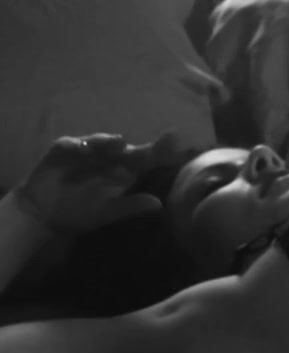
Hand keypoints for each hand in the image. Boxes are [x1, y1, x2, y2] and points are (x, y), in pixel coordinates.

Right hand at [14, 133, 188, 235]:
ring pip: (102, 142)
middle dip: (146, 144)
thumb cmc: (80, 213)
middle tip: (168, 138)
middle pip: (130, 148)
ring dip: (109, 142)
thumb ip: (130, 206)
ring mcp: (87, 151)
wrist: (44, 214)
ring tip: (120, 143)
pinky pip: (71, 145)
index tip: (180, 144)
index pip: (149, 160)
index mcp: (126, 173)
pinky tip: (82, 149)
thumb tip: (158, 204)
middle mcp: (111, 158)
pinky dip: (76, 146)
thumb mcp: (106, 213)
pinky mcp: (63, 149)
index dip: (164, 152)